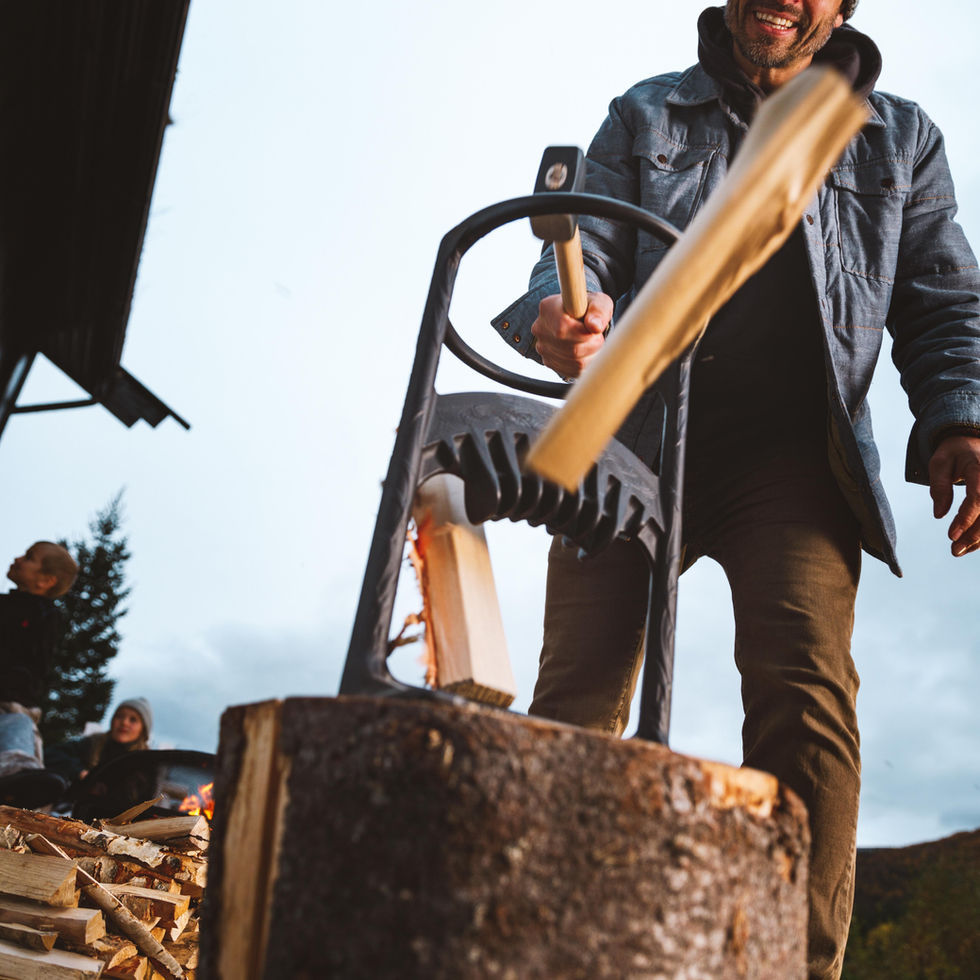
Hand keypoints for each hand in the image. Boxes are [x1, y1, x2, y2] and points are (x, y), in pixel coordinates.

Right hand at [531, 292, 612, 378]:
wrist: (578, 319)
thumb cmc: (589, 309)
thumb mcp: (598, 302)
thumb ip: (598, 311)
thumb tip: (594, 326)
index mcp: (549, 308)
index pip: (563, 327)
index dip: (585, 333)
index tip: (595, 329)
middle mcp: (540, 328)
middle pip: (571, 348)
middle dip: (593, 345)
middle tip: (598, 337)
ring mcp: (542, 347)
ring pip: (574, 362)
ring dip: (591, 355)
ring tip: (593, 343)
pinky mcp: (548, 361)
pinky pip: (572, 371)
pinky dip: (585, 364)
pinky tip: (587, 353)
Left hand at [928, 434, 979, 556]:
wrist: (972, 443)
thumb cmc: (953, 454)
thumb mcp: (939, 463)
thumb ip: (939, 487)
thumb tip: (939, 515)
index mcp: (979, 468)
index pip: (977, 496)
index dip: (966, 518)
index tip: (951, 536)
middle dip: (974, 534)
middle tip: (954, 550)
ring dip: (979, 538)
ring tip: (958, 551)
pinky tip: (970, 545)